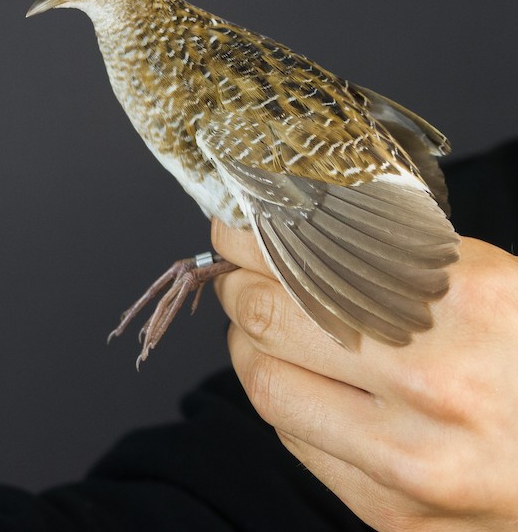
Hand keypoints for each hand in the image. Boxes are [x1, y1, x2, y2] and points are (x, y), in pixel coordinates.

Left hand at [212, 219, 517, 530]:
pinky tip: (304, 384)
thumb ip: (402, 261)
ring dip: (249, 347)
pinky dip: (289, 406)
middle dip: (237, 285)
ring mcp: (412, 462)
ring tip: (262, 326)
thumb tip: (298, 230)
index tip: (235, 224)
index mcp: (470, 304)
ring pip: (267, 387)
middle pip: (268, 316)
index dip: (250, 234)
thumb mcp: (499, 289)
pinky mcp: (397, 516)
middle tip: (237, 271)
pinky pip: (300, 445)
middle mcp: (436, 383)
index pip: (306, 252)